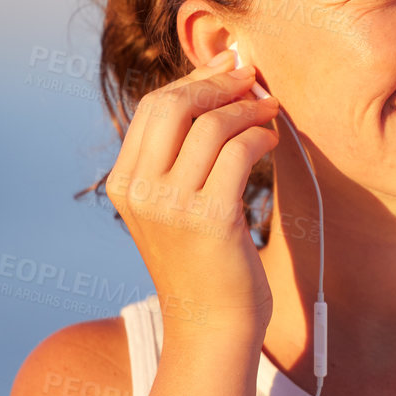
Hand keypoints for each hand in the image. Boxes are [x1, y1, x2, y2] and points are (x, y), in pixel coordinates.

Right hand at [105, 49, 281, 337]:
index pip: (153, 108)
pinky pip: (239, 153)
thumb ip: (182, 155)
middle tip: (252, 79)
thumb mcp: (176, 205)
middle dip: (217, 84)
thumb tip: (217, 84)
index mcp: (124, 183)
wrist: (213, 326)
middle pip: (174, 105)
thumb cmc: (205, 261)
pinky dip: (260, 136)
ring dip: (247, 109)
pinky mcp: (209, 219)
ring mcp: (171, 205)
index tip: (228, 68)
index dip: (194, 80)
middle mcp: (139, 191)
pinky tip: (272, 139)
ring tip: (270, 110)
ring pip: (211, 126)